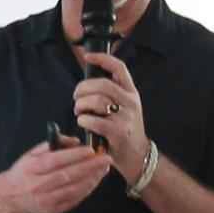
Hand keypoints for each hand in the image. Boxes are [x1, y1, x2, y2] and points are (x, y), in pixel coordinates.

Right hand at [0, 136, 112, 212]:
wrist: (11, 196)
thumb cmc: (25, 171)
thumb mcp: (32, 153)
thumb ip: (53, 144)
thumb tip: (75, 142)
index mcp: (32, 168)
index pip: (55, 161)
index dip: (74, 156)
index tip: (91, 150)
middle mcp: (38, 185)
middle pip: (67, 175)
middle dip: (89, 167)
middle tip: (106, 159)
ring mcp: (45, 200)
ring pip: (73, 189)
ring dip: (91, 179)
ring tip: (103, 169)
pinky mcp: (52, 210)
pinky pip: (73, 200)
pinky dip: (86, 190)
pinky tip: (94, 181)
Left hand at [71, 50, 151, 183]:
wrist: (136, 155)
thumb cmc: (123, 130)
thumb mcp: (123, 107)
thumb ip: (109, 94)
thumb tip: (87, 83)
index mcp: (131, 92)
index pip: (119, 68)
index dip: (102, 59)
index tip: (87, 57)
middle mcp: (130, 102)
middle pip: (102, 84)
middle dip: (82, 89)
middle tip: (77, 98)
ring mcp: (126, 117)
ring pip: (97, 100)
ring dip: (81, 106)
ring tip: (79, 113)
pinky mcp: (118, 132)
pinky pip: (94, 121)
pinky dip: (83, 120)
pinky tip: (83, 123)